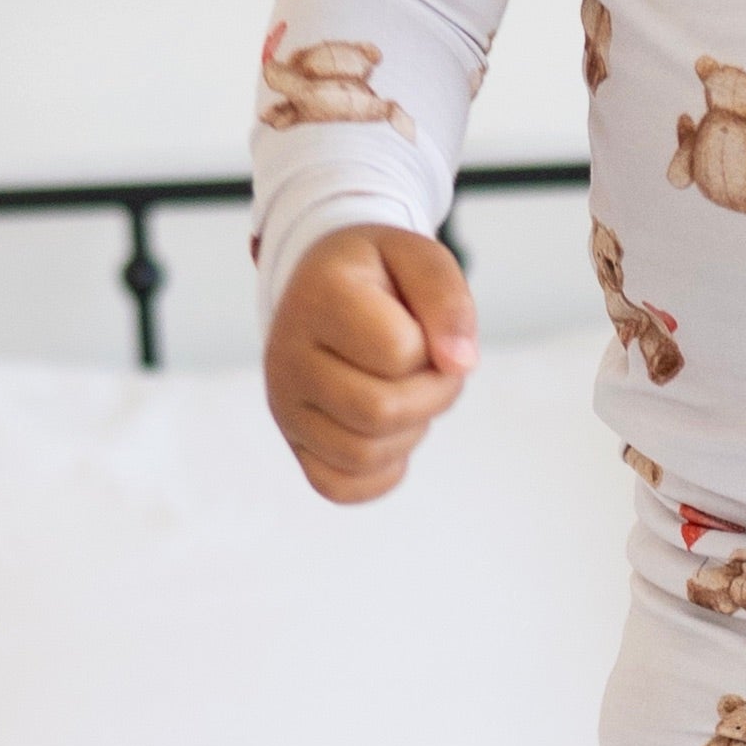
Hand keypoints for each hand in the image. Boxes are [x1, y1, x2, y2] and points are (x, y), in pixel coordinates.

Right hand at [263, 223, 479, 503]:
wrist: (326, 290)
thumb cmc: (381, 276)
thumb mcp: (420, 258)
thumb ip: (448, 300)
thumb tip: (460, 364)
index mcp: (318, 298)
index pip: (396, 350)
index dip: (432, 347)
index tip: (427, 329)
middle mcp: (286, 356)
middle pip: (379, 411)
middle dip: (432, 396)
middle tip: (433, 370)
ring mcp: (285, 406)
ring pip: (362, 455)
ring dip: (411, 431)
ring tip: (408, 392)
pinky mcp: (294, 444)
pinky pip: (342, 487)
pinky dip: (383, 469)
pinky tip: (390, 428)